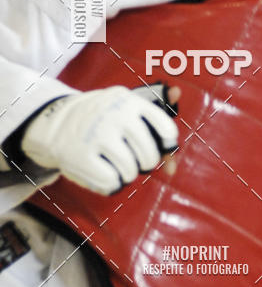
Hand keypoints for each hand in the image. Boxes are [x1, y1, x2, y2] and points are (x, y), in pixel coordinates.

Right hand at [21, 84, 179, 194]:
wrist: (60, 121)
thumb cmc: (106, 118)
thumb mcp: (129, 108)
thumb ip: (156, 119)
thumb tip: (176, 110)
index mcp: (131, 102)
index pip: (165, 128)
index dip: (167, 145)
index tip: (160, 147)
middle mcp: (116, 116)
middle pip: (149, 155)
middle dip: (147, 163)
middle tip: (137, 160)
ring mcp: (97, 135)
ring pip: (131, 170)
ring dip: (128, 174)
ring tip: (120, 165)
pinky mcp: (81, 156)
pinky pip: (111, 181)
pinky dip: (112, 183)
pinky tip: (106, 172)